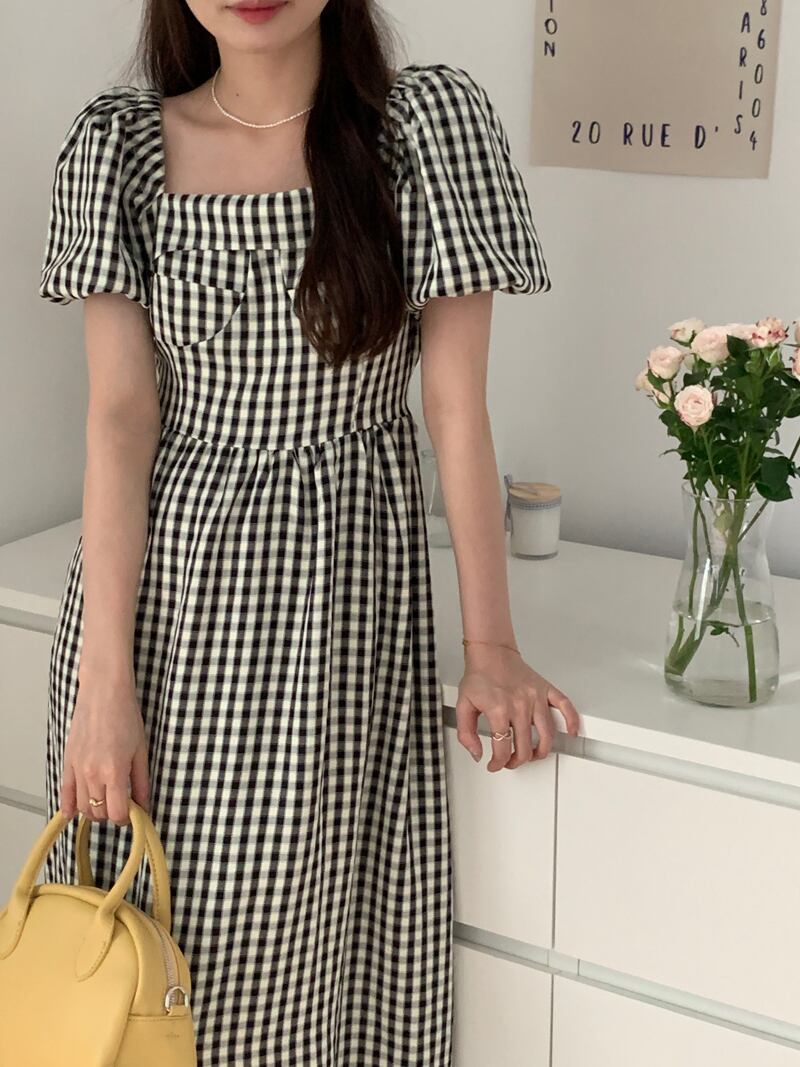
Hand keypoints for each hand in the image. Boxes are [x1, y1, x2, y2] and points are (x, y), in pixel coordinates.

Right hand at [59, 673, 150, 824]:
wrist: (103, 693)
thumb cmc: (125, 716)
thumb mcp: (141, 751)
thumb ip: (141, 782)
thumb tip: (144, 805)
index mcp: (114, 772)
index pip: (117, 813)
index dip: (127, 818)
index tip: (133, 813)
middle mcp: (92, 774)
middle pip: (98, 812)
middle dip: (112, 814)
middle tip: (122, 805)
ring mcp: (78, 769)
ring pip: (83, 806)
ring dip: (94, 810)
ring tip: (106, 802)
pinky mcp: (68, 761)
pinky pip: (65, 792)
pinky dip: (68, 806)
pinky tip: (71, 814)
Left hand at [455, 644, 579, 769]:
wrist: (491, 652)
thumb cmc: (479, 676)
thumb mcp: (463, 705)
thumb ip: (466, 733)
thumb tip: (476, 753)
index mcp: (499, 710)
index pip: (502, 749)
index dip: (498, 763)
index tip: (495, 764)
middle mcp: (520, 706)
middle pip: (526, 748)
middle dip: (517, 761)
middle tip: (511, 761)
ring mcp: (535, 698)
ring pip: (547, 735)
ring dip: (541, 751)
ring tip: (533, 755)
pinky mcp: (546, 690)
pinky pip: (565, 706)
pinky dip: (572, 721)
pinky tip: (571, 732)